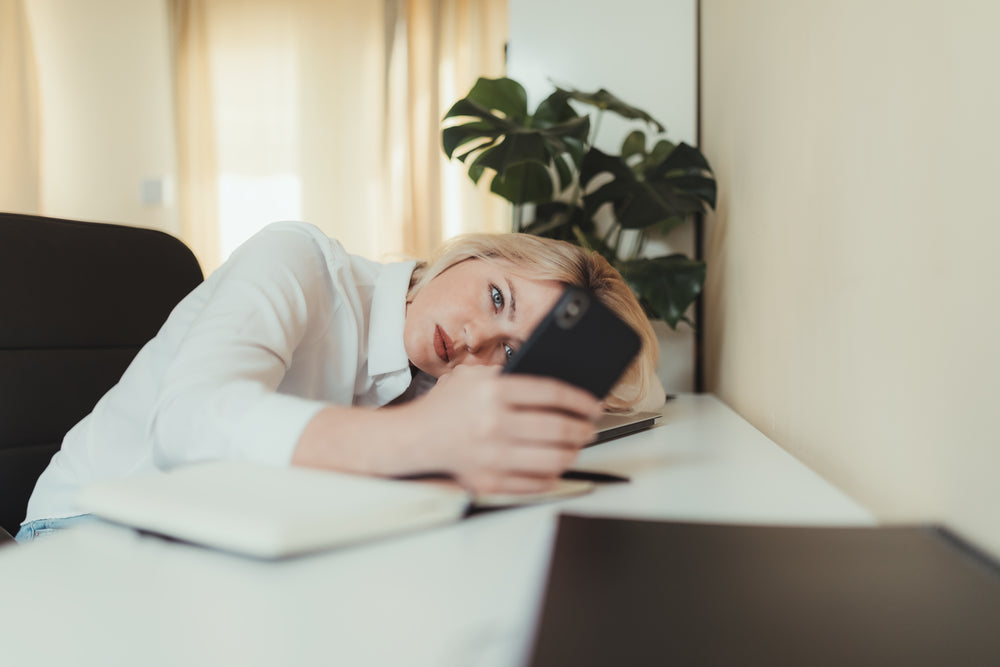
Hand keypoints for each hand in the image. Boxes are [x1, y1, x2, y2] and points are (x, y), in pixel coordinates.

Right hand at [403, 365, 603, 494]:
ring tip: (576, 446)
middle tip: (589, 428)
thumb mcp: (472, 376)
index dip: (580, 400)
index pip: (552, 393)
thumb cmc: (446, 407)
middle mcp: (493, 423)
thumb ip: (508, 374)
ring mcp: (492, 456)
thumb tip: (553, 385)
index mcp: (492, 392)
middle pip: (559, 428)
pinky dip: (552, 475)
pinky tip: (555, 466)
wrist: (413, 439)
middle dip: (583, 429)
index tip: (593, 405)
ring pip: (554, 459)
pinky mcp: (489, 482)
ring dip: (573, 452)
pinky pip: (535, 483)